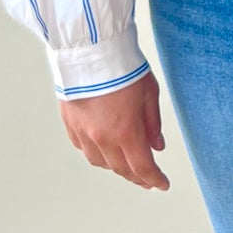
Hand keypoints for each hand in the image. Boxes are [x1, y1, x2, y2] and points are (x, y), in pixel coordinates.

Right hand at [59, 71, 169, 190]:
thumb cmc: (123, 66)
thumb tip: (156, 146)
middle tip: (148, 178)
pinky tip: (105, 150)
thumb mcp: (149, 93)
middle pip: (122, 169)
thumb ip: (152, 124)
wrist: (91, 49)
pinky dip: (97, 153)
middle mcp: (102, 138)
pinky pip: (84, 148)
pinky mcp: (70, 123)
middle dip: (137, 177)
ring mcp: (83, 132)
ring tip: (127, 164)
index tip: (162, 184)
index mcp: (125, 132)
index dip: (154, 179)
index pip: (142, 168)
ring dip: (116, 167)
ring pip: (101, 162)